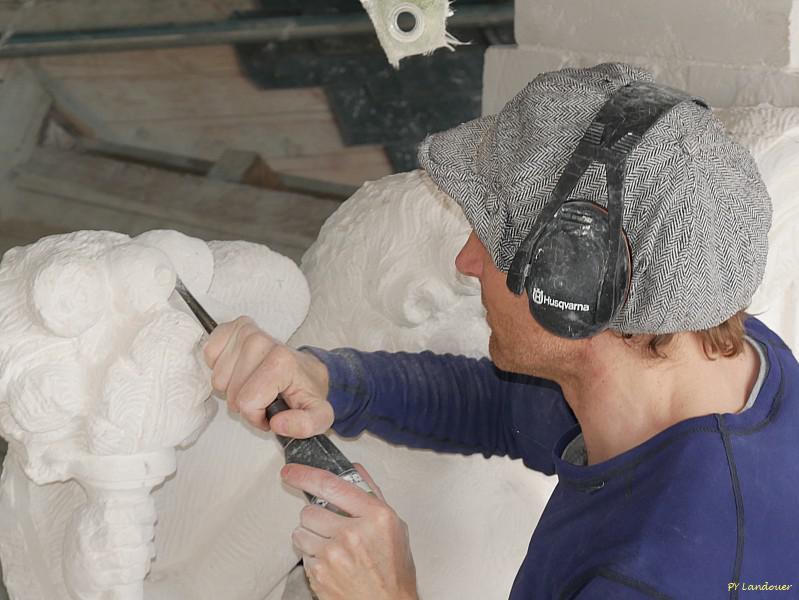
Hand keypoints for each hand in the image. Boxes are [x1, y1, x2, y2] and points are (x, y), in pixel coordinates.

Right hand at [204, 316, 332, 434]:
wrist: (305, 370)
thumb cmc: (305, 391)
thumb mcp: (318, 416)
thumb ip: (305, 425)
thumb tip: (278, 423)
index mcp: (281, 361)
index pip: (247, 402)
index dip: (256, 416)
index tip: (271, 411)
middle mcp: (261, 341)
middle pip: (231, 392)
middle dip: (245, 403)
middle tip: (263, 397)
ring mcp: (246, 332)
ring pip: (218, 379)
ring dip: (232, 388)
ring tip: (254, 383)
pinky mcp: (233, 328)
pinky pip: (209, 356)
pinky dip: (221, 369)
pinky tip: (240, 369)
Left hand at [282, 463, 418, 599]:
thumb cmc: (393, 569)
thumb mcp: (394, 526)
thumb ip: (372, 495)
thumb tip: (354, 470)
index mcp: (375, 516)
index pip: (331, 485)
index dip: (305, 475)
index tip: (291, 471)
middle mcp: (353, 533)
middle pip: (310, 510)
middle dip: (316, 516)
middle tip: (330, 527)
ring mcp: (333, 555)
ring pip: (300, 531)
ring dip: (311, 536)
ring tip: (331, 546)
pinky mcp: (319, 574)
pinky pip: (302, 554)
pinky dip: (312, 556)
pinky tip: (331, 563)